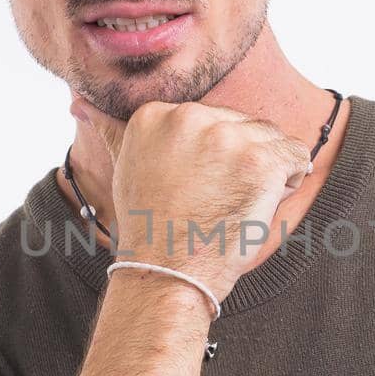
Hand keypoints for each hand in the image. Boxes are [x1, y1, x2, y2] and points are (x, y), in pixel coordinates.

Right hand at [70, 95, 313, 303]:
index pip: (209, 119)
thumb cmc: (151, 229)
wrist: (167, 272)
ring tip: (238, 202)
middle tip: (217, 200)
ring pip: (270, 138)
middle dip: (240, 160)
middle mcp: (189, 117)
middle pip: (241, 124)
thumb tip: (78, 103)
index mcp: (155, 115)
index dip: (212, 155)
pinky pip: (296, 155)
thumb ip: (111, 130)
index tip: (195, 186)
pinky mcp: (259, 160)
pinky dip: (290, 179)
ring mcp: (226, 137)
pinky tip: (262, 202)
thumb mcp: (125, 168)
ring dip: (266, 170)